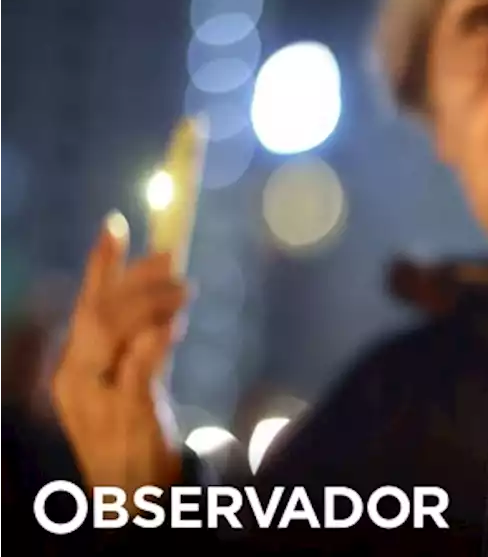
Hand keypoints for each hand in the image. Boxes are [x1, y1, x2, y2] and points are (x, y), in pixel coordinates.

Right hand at [52, 211, 188, 496]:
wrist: (130, 492)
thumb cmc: (132, 429)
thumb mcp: (132, 378)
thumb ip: (143, 339)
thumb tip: (167, 291)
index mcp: (74, 364)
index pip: (86, 305)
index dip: (100, 264)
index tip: (115, 223)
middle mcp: (76, 377)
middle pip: (98, 312)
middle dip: (133, 278)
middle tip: (172, 258)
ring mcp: (98, 398)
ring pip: (112, 334)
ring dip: (150, 303)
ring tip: (185, 289)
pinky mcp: (127, 416)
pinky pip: (136, 372)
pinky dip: (154, 343)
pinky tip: (175, 326)